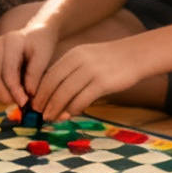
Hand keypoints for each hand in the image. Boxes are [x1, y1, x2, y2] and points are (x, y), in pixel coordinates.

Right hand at [0, 21, 60, 106]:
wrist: (36, 33)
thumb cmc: (42, 44)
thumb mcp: (44, 56)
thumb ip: (35, 74)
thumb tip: (28, 95)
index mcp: (11, 41)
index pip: (8, 71)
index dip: (15, 90)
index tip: (25, 103)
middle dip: (4, 94)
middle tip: (20, 104)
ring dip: (0, 93)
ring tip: (17, 100)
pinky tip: (12, 94)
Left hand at [31, 38, 148, 123]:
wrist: (136, 55)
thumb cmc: (110, 61)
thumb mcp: (87, 59)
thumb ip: (72, 73)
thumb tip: (56, 95)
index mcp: (73, 55)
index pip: (50, 74)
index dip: (40, 91)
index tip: (35, 103)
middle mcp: (79, 61)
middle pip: (54, 83)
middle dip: (44, 100)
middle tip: (40, 114)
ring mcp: (91, 71)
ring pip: (65, 92)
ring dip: (56, 107)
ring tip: (51, 118)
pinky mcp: (102, 82)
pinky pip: (82, 99)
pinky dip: (73, 108)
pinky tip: (70, 114)